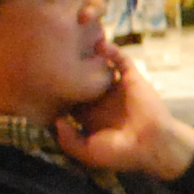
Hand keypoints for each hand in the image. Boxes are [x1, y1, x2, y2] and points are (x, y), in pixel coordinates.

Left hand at [50, 51, 193, 182]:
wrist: (153, 145)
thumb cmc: (121, 153)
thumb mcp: (88, 153)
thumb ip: (68, 140)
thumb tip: (55, 120)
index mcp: (88, 116)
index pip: (68, 97)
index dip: (55, 88)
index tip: (40, 77)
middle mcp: (100, 98)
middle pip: (80, 77)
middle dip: (68, 65)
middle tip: (51, 51)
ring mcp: (116, 87)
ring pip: (99, 65)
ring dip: (90, 54)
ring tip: (75, 40)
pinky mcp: (131, 78)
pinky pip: (121, 60)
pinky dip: (112, 50)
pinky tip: (100, 43)